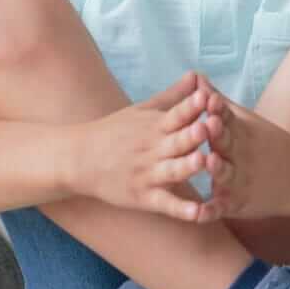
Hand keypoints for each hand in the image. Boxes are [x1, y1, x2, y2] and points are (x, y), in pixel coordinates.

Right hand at [67, 71, 227, 222]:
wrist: (79, 159)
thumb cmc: (114, 132)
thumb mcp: (142, 110)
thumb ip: (173, 96)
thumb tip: (197, 75)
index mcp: (154, 126)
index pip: (176, 114)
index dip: (191, 106)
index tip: (207, 95)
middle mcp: (152, 149)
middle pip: (177, 141)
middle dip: (193, 134)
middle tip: (210, 126)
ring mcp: (148, 174)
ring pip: (173, 171)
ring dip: (188, 166)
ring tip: (204, 162)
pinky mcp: (144, 198)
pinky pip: (165, 204)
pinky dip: (181, 209)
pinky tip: (198, 213)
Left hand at [192, 78, 289, 221]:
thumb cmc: (265, 145)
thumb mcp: (245, 122)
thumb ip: (218, 103)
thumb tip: (196, 78)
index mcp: (240, 133)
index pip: (227, 117)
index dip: (218, 109)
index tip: (209, 99)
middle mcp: (240, 156)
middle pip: (227, 143)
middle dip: (218, 133)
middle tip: (208, 123)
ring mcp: (239, 180)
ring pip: (226, 174)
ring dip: (217, 168)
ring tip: (209, 161)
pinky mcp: (237, 204)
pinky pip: (221, 208)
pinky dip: (211, 211)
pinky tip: (198, 214)